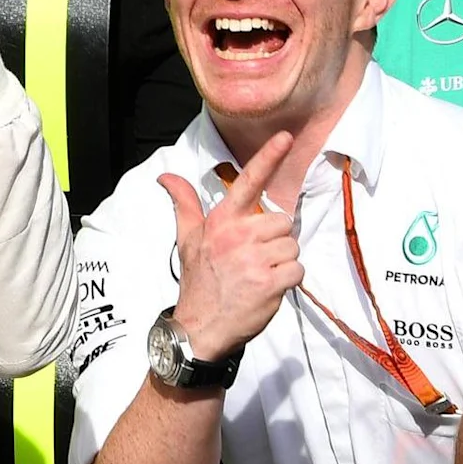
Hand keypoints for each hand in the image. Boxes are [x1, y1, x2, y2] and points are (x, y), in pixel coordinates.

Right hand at [156, 131, 304, 360]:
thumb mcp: (187, 238)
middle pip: (281, 222)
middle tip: (253, 260)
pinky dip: (288, 281)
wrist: (200, 328)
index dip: (268, 157)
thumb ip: (184, 204)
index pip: (248, 182)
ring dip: (282, 262)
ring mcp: (255, 258)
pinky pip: (297, 270)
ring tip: (258, 276)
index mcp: (221, 221)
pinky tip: (267, 289)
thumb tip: (165, 177)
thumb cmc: (199, 280)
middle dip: (274, 240)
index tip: (286, 136)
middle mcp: (238, 235)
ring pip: (291, 246)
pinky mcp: (271, 281)